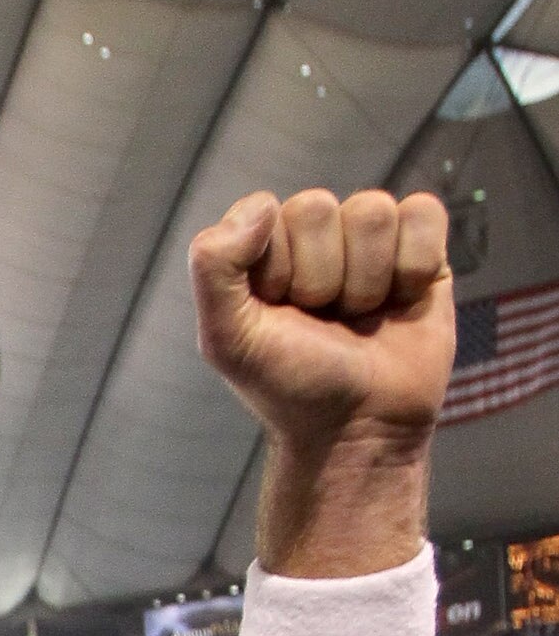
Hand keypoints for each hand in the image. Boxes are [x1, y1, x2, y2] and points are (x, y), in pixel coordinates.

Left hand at [191, 188, 452, 460]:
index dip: (275, 269)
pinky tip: (400, 302)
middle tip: (323, 323)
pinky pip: (422, 214)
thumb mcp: (227, 340)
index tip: (280, 315)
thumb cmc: (291, 389)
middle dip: (320, 278)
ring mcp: (370, 242)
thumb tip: (263, 205)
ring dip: (365, 280)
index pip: (266, 212)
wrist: (358, 430)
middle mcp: (316, 239)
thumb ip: (213, 268)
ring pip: (372, 211)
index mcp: (264, 251)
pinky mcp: (422, 252)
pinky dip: (413, 265)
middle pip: (319, 208)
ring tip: (360, 320)